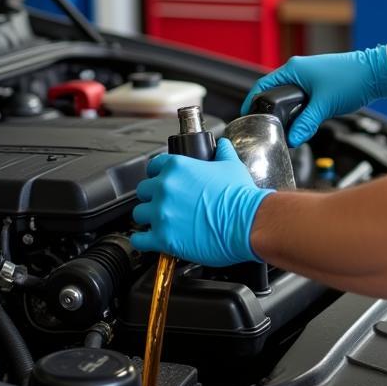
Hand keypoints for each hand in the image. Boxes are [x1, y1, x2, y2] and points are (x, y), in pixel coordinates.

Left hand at [130, 140, 273, 265]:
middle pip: (143, 191)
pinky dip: (143, 240)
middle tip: (166, 204)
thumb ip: (223, 152)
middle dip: (153, 197)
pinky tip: (152, 239)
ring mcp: (161, 213)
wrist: (248, 223)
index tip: (161, 181)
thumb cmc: (240, 197)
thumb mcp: (232, 165)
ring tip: (162, 222)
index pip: (153, 166)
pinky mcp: (162, 238)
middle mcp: (165, 188)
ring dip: (149, 218)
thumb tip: (221, 145)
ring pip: (139, 214)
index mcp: (178, 167)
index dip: (157, 174)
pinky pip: (139, 239)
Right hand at [241, 44, 386, 145]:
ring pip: (290, 97)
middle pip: (275, 92)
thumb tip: (293, 138)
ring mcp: (310, 77)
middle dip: (270, 109)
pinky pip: (302, 98)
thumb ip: (306, 123)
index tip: (246, 115)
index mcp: (294, 69)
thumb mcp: (324, 105)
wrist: (375, 73)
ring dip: (287, 110)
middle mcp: (299, 70)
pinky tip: (302, 121)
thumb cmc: (351, 79)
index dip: (252, 100)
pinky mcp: (320, 85)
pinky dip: (299, 109)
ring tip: (282, 127)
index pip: (263, 85)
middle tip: (264, 126)